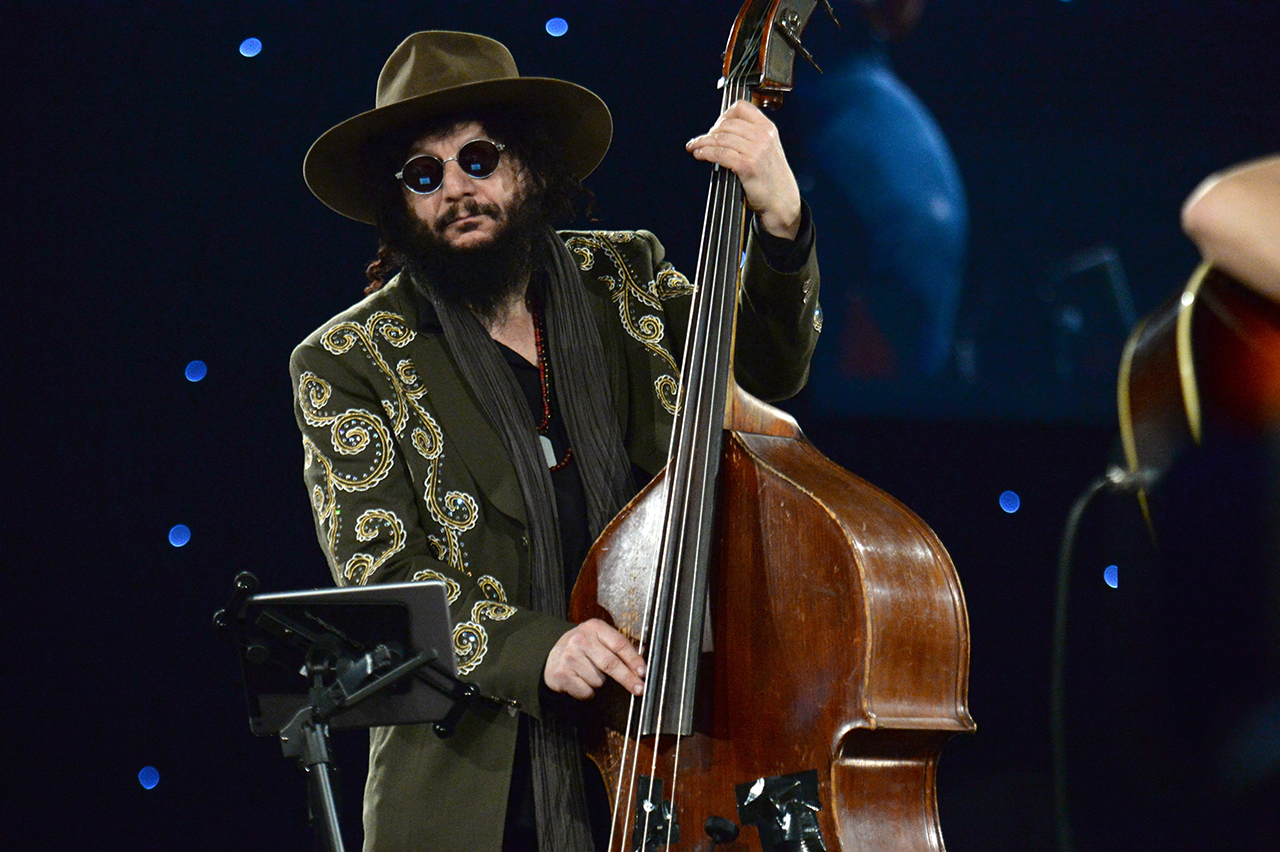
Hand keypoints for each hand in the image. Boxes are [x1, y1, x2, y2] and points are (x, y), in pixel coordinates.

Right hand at [544, 618, 646, 700]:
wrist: (550, 655)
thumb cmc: (581, 647)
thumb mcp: (598, 638)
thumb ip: (619, 645)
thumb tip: (643, 654)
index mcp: (594, 628)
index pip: (620, 644)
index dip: (634, 660)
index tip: (643, 672)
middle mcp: (581, 639)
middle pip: (611, 664)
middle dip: (628, 679)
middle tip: (639, 689)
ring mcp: (570, 656)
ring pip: (599, 680)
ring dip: (600, 684)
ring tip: (590, 674)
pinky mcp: (562, 674)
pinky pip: (586, 691)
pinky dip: (588, 692)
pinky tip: (581, 682)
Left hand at [686, 99, 802, 240]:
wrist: (782, 201)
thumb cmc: (772, 178)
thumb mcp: (768, 149)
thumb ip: (751, 137)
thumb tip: (722, 131)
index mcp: (768, 128)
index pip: (741, 108)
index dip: (723, 115)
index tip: (715, 126)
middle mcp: (763, 136)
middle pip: (726, 124)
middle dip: (710, 132)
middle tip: (701, 141)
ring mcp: (756, 150)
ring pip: (720, 138)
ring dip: (702, 142)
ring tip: (694, 147)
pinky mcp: (747, 166)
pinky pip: (720, 154)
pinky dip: (705, 153)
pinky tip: (699, 155)